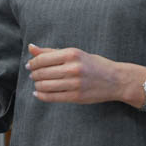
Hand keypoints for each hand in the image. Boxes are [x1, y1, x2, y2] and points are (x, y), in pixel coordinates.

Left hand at [25, 43, 144, 105]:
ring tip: (37, 83)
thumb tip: (31, 47)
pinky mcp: (76, 96)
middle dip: (34, 74)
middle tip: (33, 75)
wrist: (115, 80)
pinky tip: (38, 93)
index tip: (30, 65)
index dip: (33, 63)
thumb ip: (52, 52)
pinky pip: (52, 97)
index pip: (43, 59)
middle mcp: (73, 68)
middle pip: (42, 73)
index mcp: (72, 54)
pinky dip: (41, 95)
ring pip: (45, 86)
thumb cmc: (93, 64)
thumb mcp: (75, 53)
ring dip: (37, 85)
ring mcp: (75, 84)